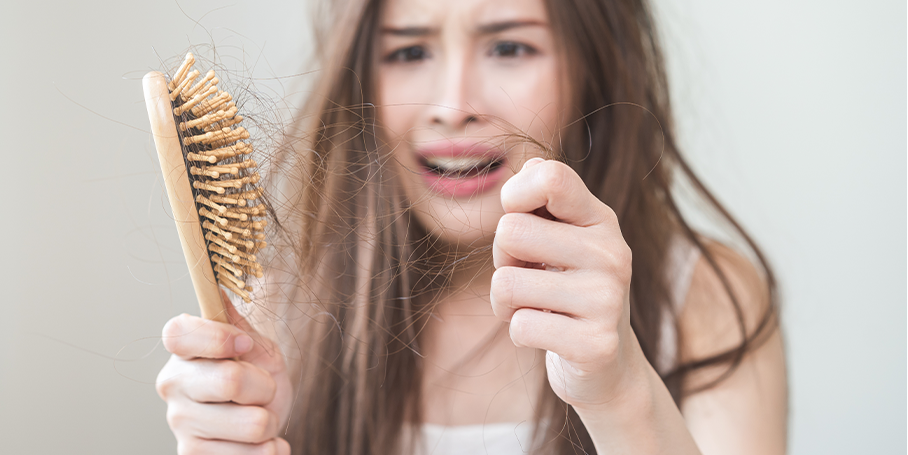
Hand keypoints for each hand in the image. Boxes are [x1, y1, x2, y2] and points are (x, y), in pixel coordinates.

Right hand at [156, 292, 291, 453]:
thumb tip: (215, 286)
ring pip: (251, 423)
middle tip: (263, 389)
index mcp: (183, 351)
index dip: (218, 338)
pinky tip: (260, 444)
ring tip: (259, 417)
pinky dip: (270, 449)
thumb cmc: (258, 378)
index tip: (246, 344)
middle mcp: (173, 384)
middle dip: (265, 386)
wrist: (265, 425)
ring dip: (270, 420)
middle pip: (229, 380)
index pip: (179, 333)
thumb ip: (237, 325)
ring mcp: (180, 423)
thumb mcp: (256, 347)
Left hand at [491, 158, 645, 411]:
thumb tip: (529, 167)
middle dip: (503, 258)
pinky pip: (520, 327)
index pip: (550, 178)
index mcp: (600, 220)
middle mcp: (611, 253)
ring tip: (536, 307)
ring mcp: (608, 299)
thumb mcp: (564, 237)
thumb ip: (546, 198)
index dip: (515, 195)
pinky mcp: (596, 344)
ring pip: (506, 284)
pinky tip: (548, 335)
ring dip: (505, 302)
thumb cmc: (571, 289)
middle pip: (510, 231)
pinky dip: (520, 334)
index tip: (518, 217)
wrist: (609, 364)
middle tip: (528, 275)